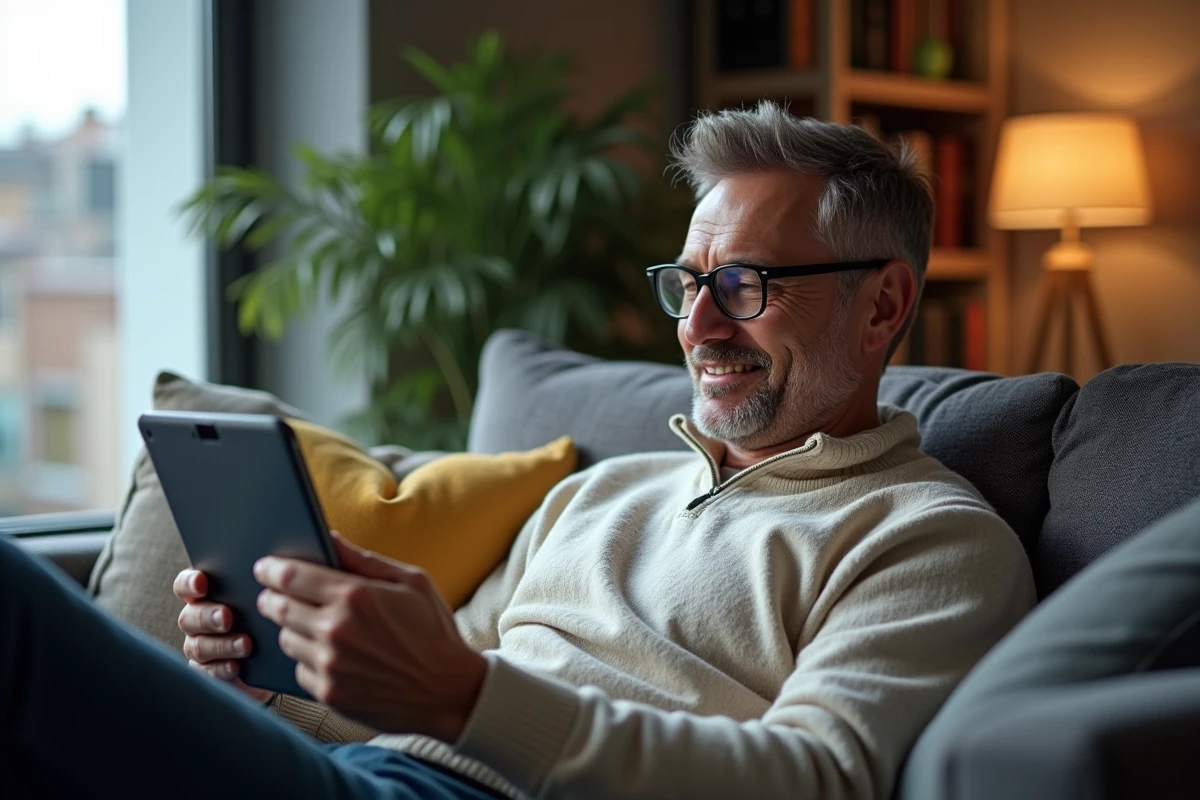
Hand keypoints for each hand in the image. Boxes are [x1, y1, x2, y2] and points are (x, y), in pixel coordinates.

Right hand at [173, 568, 273, 703]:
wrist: (272, 658)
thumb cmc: (265, 618)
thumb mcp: (264, 599)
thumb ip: (258, 585)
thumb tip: (271, 568)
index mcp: (206, 596)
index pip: (185, 585)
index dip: (189, 583)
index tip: (202, 583)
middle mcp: (197, 620)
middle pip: (188, 617)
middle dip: (207, 616)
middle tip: (227, 617)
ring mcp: (199, 646)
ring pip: (197, 646)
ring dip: (220, 645)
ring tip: (246, 644)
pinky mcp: (207, 671)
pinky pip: (206, 671)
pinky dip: (221, 668)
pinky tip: (236, 666)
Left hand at [253, 532, 486, 740]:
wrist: (450, 691)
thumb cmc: (434, 631)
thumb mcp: (412, 582)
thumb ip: (365, 560)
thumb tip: (330, 538)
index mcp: (355, 596)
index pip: (290, 576)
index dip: (270, 569)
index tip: (265, 567)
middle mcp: (336, 631)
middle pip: (277, 607)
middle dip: (271, 597)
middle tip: (275, 594)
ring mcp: (330, 666)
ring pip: (285, 639)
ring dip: (290, 629)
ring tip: (308, 625)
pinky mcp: (329, 694)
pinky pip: (299, 671)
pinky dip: (307, 660)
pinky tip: (329, 655)